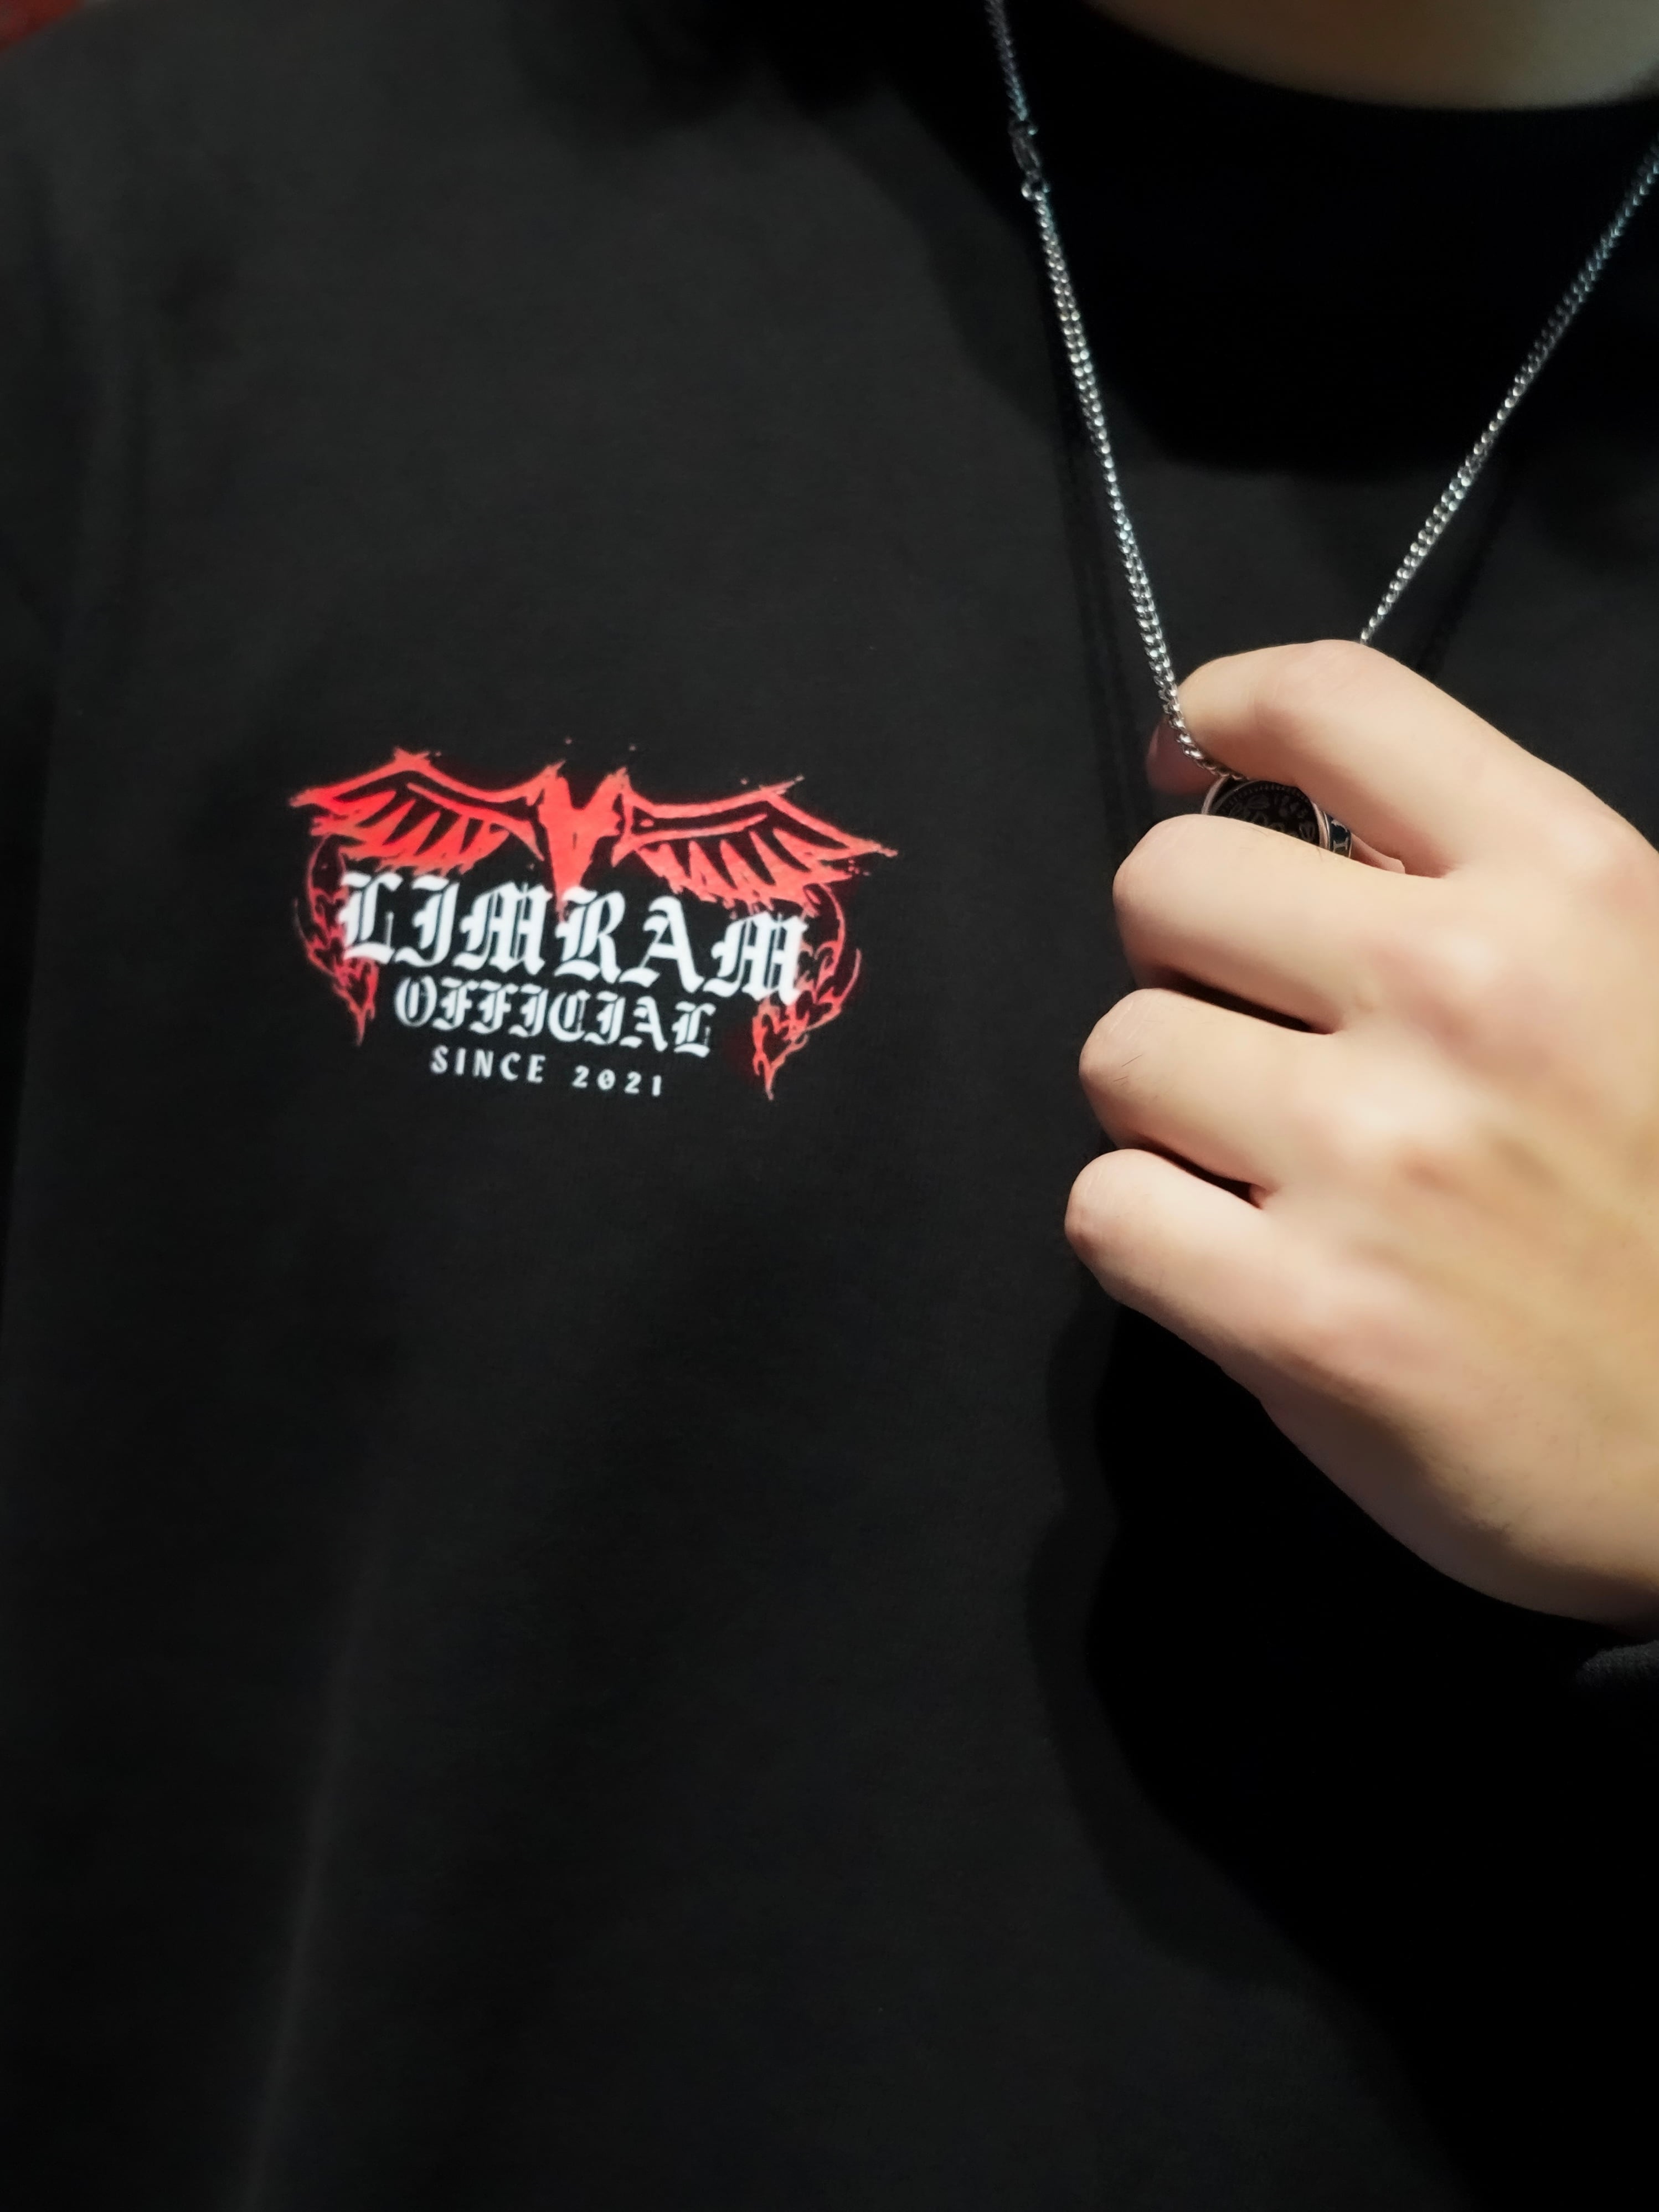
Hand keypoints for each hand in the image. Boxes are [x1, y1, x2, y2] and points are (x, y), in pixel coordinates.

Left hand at [1066, 641, 1658, 1631]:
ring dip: (1166, 1105)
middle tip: (1247, 1019)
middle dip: (1181, 949)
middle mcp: (1463, 992)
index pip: (1335, 703)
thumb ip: (1487, 887)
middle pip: (1166, 883)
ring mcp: (1375, 1159)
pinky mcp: (1306, 1316)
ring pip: (1120, 1051)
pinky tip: (1238, 1259)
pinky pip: (1107, 1210)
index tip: (1202, 756)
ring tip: (1262, 1161)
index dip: (1229, 712)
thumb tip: (1288, 814)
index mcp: (1569, 887)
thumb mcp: (1642, 985)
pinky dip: (1149, 1236)